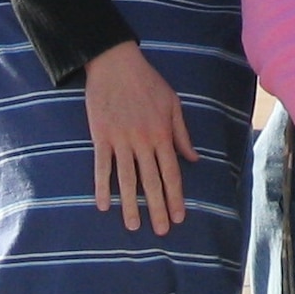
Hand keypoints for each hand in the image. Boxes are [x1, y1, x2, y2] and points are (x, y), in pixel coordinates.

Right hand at [83, 41, 197, 233]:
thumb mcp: (172, 103)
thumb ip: (181, 134)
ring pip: (127, 179)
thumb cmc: (147, 82)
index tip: (178, 216)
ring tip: (133, 225)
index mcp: (162, 133)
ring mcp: (120, 139)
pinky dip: (102, 186)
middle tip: (161, 230)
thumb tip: (194, 159)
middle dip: (157, 208)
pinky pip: (102, 166)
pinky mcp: (101, 136)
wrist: (116, 63)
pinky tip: (103, 205)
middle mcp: (143, 140)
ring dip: (130, 204)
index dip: (175, 196)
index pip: (172, 172)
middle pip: (151, 181)